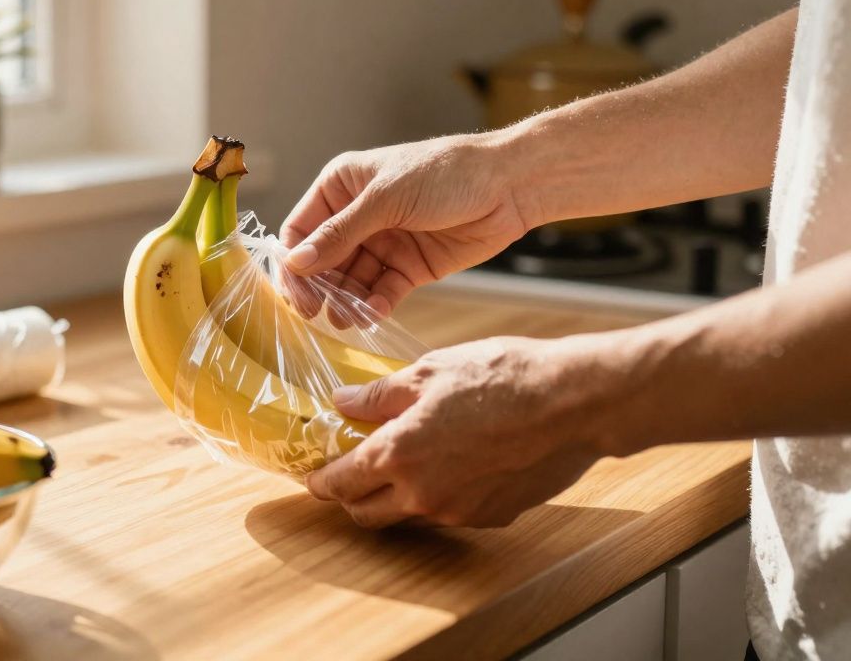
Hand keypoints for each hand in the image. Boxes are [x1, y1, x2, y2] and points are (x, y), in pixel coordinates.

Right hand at [282, 134, 538, 315]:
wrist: (510, 185)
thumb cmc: (446, 173)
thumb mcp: (386, 199)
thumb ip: (340, 233)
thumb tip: (297, 262)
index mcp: (342, 187)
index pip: (300, 230)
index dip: (294, 263)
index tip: (296, 292)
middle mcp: (357, 216)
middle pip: (322, 262)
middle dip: (319, 288)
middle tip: (318, 314)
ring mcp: (383, 243)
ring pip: (350, 281)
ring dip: (346, 301)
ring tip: (348, 318)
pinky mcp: (408, 267)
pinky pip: (381, 292)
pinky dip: (375, 304)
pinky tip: (375, 313)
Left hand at [306, 335, 610, 527]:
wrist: (575, 403)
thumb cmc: (504, 378)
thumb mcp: (431, 371)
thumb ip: (380, 395)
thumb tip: (343, 403)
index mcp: (398, 455)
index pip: (339, 484)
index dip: (320, 481)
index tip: (313, 475)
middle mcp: (422, 495)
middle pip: (366, 514)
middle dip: (351, 497)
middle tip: (351, 472)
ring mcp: (458, 512)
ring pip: (408, 517)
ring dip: (396, 498)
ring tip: (406, 461)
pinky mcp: (492, 517)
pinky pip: (450, 513)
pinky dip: (439, 496)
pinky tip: (453, 463)